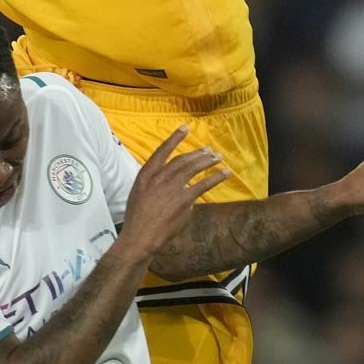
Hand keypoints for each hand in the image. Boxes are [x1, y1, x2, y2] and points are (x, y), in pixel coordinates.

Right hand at [120, 125, 230, 262]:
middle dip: (197, 153)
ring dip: (208, 161)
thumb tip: (179, 186)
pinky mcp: (184, 199)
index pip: (162, 151)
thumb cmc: (138, 218)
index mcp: (146, 174)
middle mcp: (159, 176)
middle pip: (182, 159)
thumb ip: (158, 186)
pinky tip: (224, 173)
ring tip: (218, 157)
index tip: (184, 128)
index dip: (174, 139)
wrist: (140, 235)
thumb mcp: (140, 195)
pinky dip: (216, 177)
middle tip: (208, 150)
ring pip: (193, 168)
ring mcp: (172, 187)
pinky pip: (204, 184)